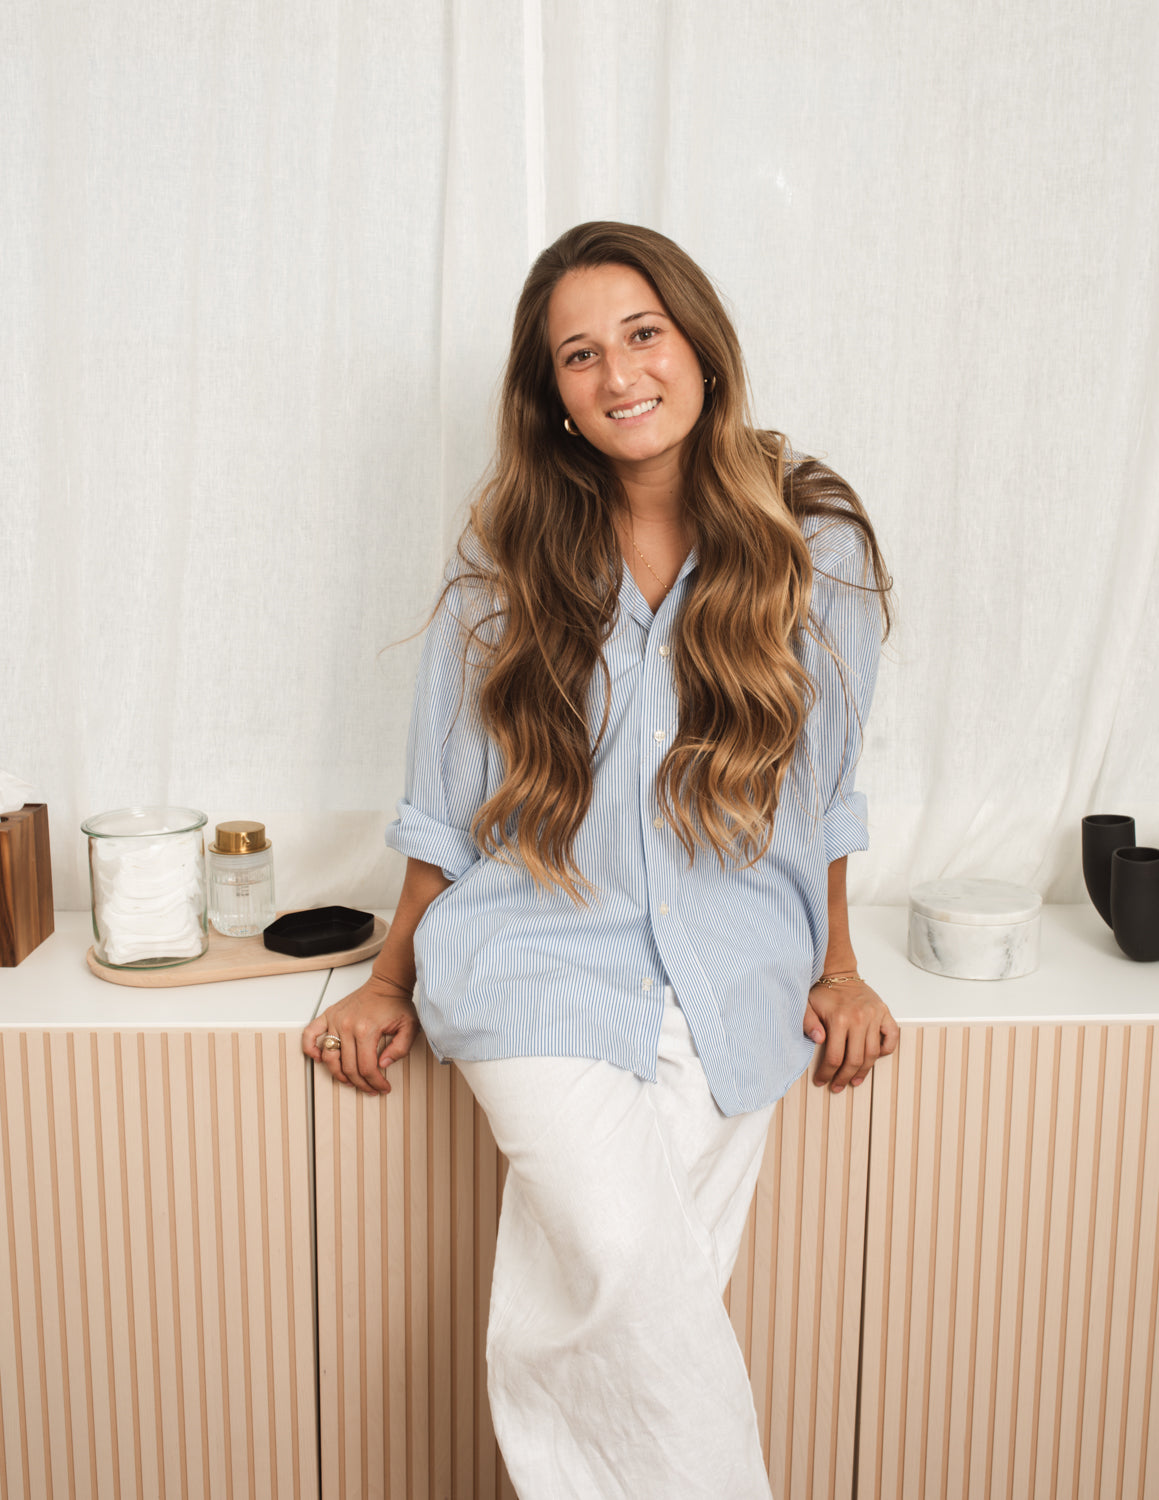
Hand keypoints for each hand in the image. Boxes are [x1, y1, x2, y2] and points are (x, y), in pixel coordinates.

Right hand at [302, 975, 420, 1094]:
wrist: (387, 983)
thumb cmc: (396, 1004)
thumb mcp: (410, 1027)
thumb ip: (400, 1049)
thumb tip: (383, 1065)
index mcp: (367, 1030)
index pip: (366, 1068)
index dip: (375, 1083)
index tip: (383, 1087)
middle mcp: (348, 1026)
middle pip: (348, 1067)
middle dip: (361, 1083)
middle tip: (371, 1088)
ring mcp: (336, 1020)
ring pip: (330, 1057)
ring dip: (338, 1074)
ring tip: (350, 1080)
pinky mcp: (329, 1014)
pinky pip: (310, 1034)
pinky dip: (310, 1048)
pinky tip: (319, 1059)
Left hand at [802, 975, 898, 1092]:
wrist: (839, 973)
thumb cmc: (822, 991)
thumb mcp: (806, 1005)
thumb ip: (807, 1023)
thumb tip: (818, 1040)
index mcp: (839, 1018)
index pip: (835, 1056)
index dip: (827, 1073)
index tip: (821, 1081)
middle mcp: (859, 1018)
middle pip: (855, 1059)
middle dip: (844, 1077)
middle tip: (837, 1086)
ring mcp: (874, 1015)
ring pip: (873, 1053)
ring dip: (864, 1071)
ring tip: (854, 1080)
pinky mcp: (884, 1012)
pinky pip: (892, 1036)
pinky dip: (887, 1049)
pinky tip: (875, 1057)